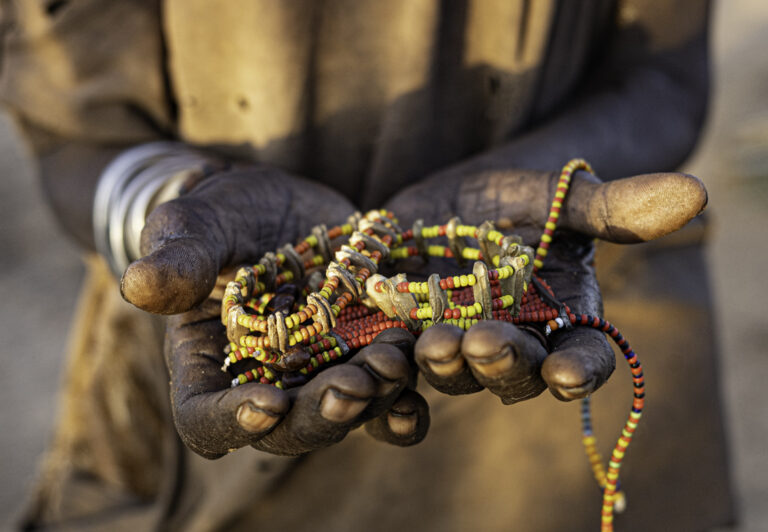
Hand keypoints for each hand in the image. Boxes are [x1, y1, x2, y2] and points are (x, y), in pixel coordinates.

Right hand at [122, 167, 428, 456]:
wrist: (283, 208)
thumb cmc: (224, 217)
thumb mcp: (197, 224)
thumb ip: (178, 255)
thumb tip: (139, 283)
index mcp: (208, 366)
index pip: (205, 417)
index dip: (232, 420)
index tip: (267, 402)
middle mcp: (266, 383)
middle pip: (287, 429)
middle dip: (320, 414)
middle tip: (351, 388)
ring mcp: (321, 373)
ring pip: (344, 412)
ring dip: (372, 399)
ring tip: (394, 363)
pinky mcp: (364, 353)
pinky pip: (386, 392)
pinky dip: (405, 397)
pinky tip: (423, 383)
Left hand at [385, 168, 706, 402]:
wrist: (444, 199)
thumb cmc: (513, 198)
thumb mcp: (558, 195)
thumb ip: (612, 205)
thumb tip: (694, 193)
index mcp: (560, 320)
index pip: (583, 356)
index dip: (580, 368)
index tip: (568, 371)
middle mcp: (510, 345)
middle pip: (514, 373)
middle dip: (503, 363)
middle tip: (487, 342)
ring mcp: (454, 347)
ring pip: (453, 374)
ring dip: (446, 366)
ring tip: (432, 344)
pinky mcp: (400, 339)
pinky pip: (396, 367)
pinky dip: (388, 370)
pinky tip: (376, 361)